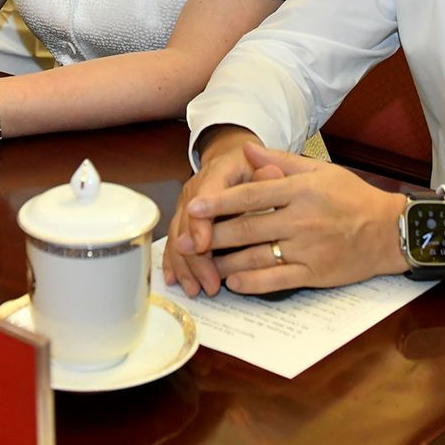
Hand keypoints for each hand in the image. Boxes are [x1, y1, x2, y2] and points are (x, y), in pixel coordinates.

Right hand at [164, 126, 263, 296]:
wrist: (232, 156)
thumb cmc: (252, 165)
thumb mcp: (265, 164)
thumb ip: (269, 173)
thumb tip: (271, 174)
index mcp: (217, 173)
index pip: (204, 198)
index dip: (201, 223)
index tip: (203, 246)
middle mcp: (196, 189)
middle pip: (187, 224)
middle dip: (195, 257)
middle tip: (209, 283)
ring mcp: (186, 204)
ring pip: (178, 236)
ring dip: (185, 265)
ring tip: (195, 289)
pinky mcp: (183, 217)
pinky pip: (173, 240)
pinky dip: (174, 261)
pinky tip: (176, 279)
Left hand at [185, 143, 406, 294]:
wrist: (388, 232)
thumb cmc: (352, 197)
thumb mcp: (320, 170)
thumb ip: (280, 160)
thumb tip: (247, 150)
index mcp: (301, 190)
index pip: (252, 194)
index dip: (220, 201)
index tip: (195, 205)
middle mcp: (302, 220)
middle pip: (247, 228)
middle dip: (212, 235)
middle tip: (186, 240)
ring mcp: (307, 249)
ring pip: (256, 257)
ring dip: (225, 261)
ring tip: (202, 261)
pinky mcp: (314, 274)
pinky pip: (275, 281)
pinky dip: (251, 282)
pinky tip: (233, 281)